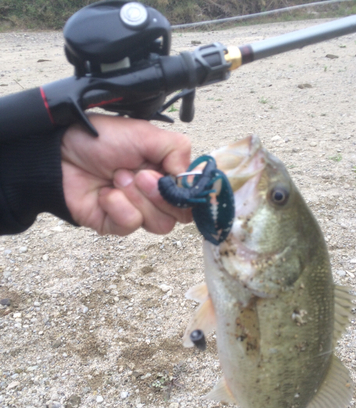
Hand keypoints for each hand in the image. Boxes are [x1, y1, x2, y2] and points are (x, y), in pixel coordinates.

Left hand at [61, 114, 191, 235]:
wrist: (61, 153)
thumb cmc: (101, 140)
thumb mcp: (146, 134)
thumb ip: (177, 150)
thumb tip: (190, 178)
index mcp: (167, 173)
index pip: (192, 196)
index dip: (187, 193)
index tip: (172, 179)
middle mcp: (156, 196)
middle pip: (180, 215)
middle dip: (159, 194)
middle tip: (138, 173)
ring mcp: (138, 212)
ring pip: (160, 224)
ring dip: (138, 199)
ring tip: (117, 178)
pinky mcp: (117, 225)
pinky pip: (131, 225)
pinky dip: (118, 206)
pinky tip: (105, 193)